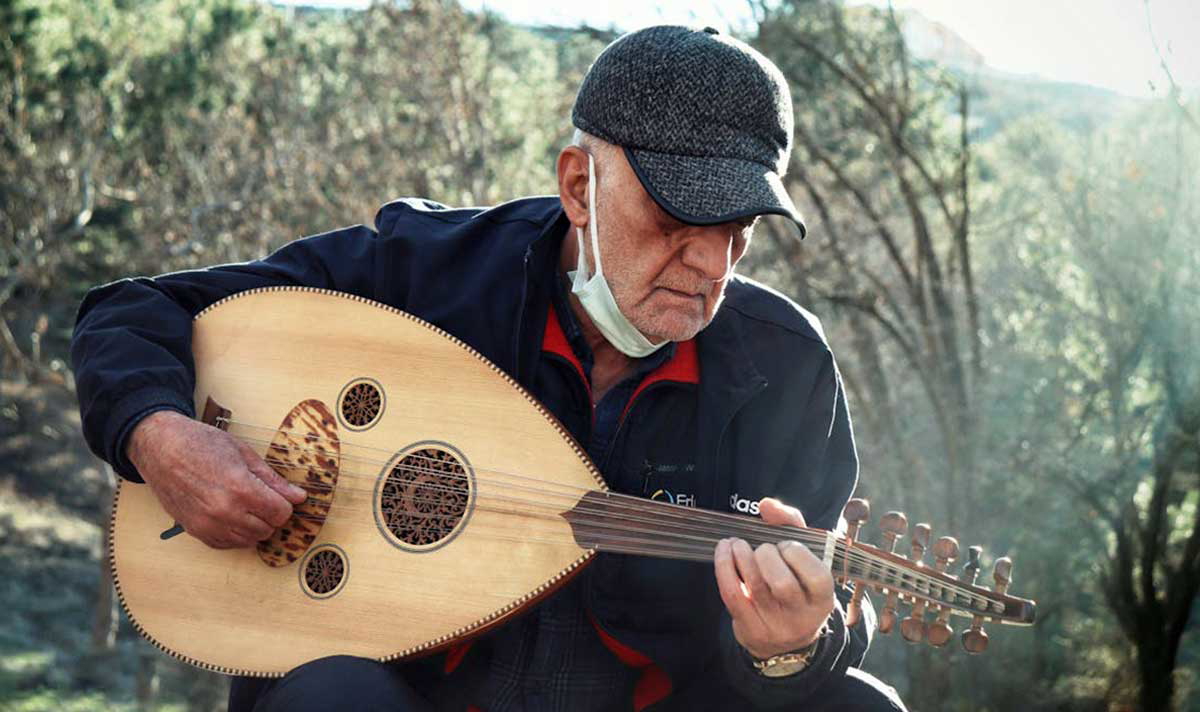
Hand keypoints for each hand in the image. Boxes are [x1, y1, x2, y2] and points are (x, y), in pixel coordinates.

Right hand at [126, 410, 307, 548]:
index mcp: (240, 489)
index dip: (284, 503)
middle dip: (270, 514)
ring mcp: (207, 524)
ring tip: (244, 503)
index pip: (281, 513)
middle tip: (260, 496)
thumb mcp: (243, 454)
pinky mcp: (194, 531)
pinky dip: (235, 533)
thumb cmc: (201, 443)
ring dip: (254, 525)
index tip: (278, 494)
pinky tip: (230, 513)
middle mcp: (224, 512)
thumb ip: (273, 480)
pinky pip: (227, 544)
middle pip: (268, 528)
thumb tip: (299, 496)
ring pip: (250, 540)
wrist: (160, 447)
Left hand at [713, 497, 834, 659]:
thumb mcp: (803, 559)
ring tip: (737, 543)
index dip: (796, 553)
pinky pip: (732, 594)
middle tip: (762, 548)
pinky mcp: (750, 629)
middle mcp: (802, 616)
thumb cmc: (795, 586)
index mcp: (823, 599)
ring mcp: (775, 626)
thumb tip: (766, 505)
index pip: (816, 575)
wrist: (783, 643)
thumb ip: (790, 526)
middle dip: (767, 555)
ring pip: (755, 586)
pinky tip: (724, 550)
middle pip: (782, 583)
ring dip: (741, 555)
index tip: (784, 545)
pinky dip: (724, 566)